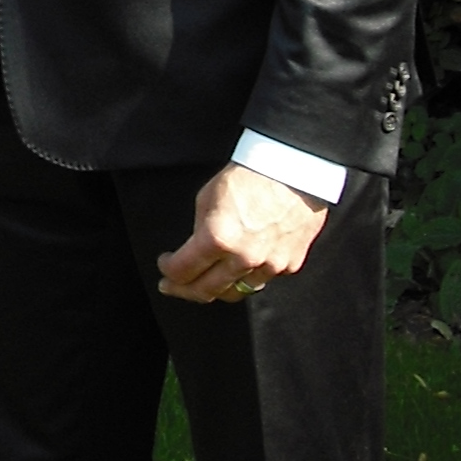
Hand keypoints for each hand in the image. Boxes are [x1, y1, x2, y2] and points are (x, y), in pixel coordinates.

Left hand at [157, 164, 330, 305]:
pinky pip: (263, 279)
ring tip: (206, 281)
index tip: (165, 264)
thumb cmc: (249, 175)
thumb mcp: (207, 197)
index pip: (183, 271)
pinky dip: (249, 276)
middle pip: (207, 291)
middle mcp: (244, 258)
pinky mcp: (290, 264)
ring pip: (237, 292)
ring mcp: (270, 265)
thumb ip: (199, 230)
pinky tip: (240, 267)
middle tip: (175, 286)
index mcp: (218, 239)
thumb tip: (196, 250)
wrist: (294, 168)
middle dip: (185, 290)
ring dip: (218, 288)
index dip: (168, 270)